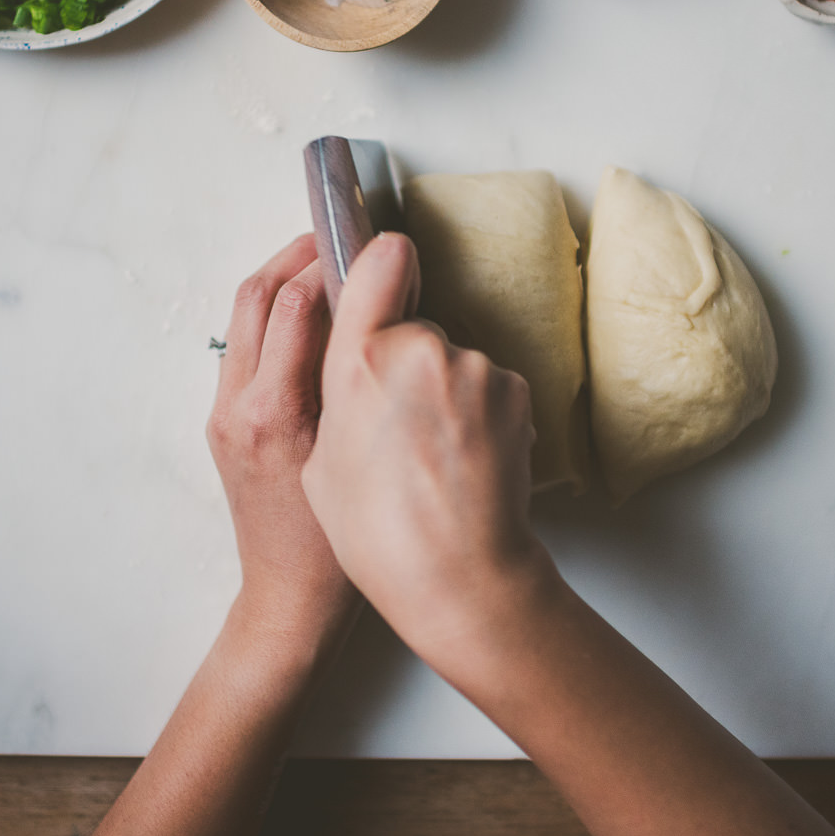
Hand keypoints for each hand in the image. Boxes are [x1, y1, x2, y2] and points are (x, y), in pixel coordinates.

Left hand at [207, 234, 357, 636]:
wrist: (290, 600)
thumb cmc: (338, 547)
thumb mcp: (357, 454)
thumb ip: (356, 384)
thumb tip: (369, 315)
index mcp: (272, 413)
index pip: (293, 306)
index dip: (328, 264)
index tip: (365, 246)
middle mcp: (237, 407)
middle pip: (255, 297)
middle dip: (294, 257)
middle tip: (338, 237)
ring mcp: (225, 415)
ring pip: (244, 319)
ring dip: (281, 282)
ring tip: (327, 266)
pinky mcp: (226, 425)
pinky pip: (246, 349)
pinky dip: (275, 319)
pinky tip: (314, 319)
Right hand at [301, 233, 551, 656]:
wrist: (459, 575)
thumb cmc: (378, 533)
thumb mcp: (320, 459)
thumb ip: (336, 392)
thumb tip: (355, 369)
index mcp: (357, 363)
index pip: (378, 263)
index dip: (382, 261)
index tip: (384, 263)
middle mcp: (420, 352)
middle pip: (413, 330)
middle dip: (405, 363)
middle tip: (399, 428)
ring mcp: (474, 369)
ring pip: (453, 362)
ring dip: (445, 393)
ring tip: (434, 457)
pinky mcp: (514, 390)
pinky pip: (487, 386)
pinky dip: (479, 414)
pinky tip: (465, 461)